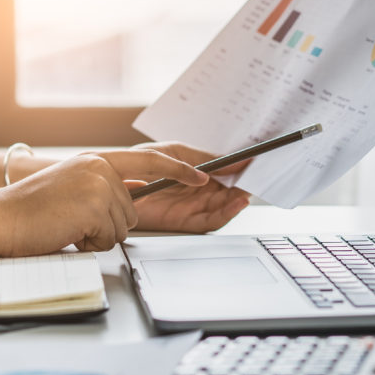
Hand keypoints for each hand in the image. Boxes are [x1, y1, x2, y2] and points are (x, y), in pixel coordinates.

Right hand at [0, 149, 209, 253]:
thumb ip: (101, 187)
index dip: (179, 169)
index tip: (204, 175)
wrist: (0, 218)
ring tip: (67, 226)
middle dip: (109, 226)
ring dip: (98, 236)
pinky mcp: (95, 206)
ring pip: (124, 227)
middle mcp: (100, 167)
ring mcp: (99, 185)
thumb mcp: (71, 186)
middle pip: (133, 210)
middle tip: (74, 222)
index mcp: (95, 160)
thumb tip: (130, 197)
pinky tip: (66, 233)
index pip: (148, 160)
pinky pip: (110, 239)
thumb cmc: (29, 212)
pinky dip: (89, 244)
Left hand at [129, 141, 250, 231]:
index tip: (257, 164)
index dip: (242, 169)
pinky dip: (226, 214)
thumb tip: (232, 161)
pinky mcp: (186, 221)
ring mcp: (193, 206)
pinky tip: (236, 204)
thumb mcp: (178, 153)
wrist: (117, 182)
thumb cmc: (140, 162)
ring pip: (224, 207)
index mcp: (197, 171)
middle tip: (257, 180)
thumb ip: (205, 159)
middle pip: (229, 192)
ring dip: (238, 201)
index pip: (226, 172)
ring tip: (248, 192)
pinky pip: (211, 221)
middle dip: (244, 187)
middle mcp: (198, 190)